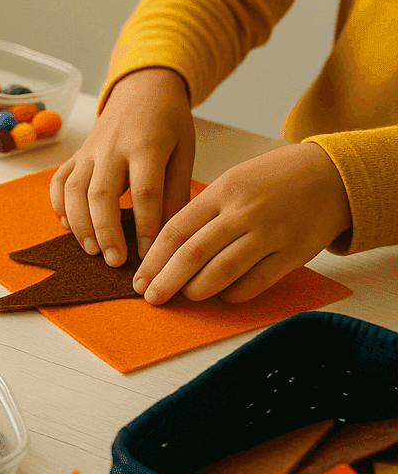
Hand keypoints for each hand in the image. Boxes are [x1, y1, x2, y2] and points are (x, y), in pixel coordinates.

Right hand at [50, 68, 194, 265]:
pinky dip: (59, 206)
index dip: (144, 226)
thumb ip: (175, 192)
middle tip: (114, 261)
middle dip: (106, 231)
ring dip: (80, 224)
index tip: (147, 253)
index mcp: (147, 145)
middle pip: (102, 194)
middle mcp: (112, 147)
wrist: (142, 89)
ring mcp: (89, 150)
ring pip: (75, 190)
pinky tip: (68, 226)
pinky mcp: (75, 155)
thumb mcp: (184, 152)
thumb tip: (168, 234)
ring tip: (91, 250)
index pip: (145, 191)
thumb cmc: (169, 123)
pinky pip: (59, 182)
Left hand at [133, 142, 350, 303]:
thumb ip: (203, 212)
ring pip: (222, 271)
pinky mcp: (294, 253)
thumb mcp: (233, 181)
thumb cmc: (274, 180)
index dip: (153, 260)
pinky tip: (223, 296)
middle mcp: (243, 212)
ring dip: (197, 290)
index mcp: (222, 192)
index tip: (139, 280)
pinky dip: (234, 294)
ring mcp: (270, 233)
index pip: (176, 230)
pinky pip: (256, 282)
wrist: (334, 175)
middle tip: (151, 298)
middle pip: (193, 254)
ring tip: (185, 296)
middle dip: (166, 281)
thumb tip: (167, 251)